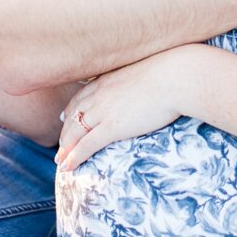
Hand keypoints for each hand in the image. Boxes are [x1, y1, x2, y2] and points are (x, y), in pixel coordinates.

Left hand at [54, 47, 191, 170]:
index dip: (71, 111)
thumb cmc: (170, 72)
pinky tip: (68, 167)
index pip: (81, 97)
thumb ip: (136, 77)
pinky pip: (86, 145)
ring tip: (60, 161)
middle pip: (73, 116)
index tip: (65, 119)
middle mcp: (99, 94)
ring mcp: (103, 111)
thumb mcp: (145, 69)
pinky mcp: (112, 127)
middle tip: (61, 146)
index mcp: (106, 79)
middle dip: (65, 133)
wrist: (175, 77)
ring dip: (65, 148)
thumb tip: (147, 80)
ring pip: (75, 132)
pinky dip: (74, 157)